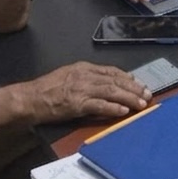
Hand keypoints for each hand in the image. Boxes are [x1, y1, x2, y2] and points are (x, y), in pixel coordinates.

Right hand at [25, 61, 151, 121]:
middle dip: (133, 88)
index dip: (127, 78)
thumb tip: (105, 83)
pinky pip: (99, 105)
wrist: (30, 98)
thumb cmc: (46, 89)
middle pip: (115, 81)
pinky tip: (124, 111)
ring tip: (141, 104)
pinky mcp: (77, 104)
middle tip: (147, 94)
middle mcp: (85, 76)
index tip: (138, 83)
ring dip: (129, 98)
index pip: (111, 71)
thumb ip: (86, 78)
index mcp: (83, 68)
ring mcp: (82, 89)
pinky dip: (113, 108)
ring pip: (111, 91)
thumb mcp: (68, 76)